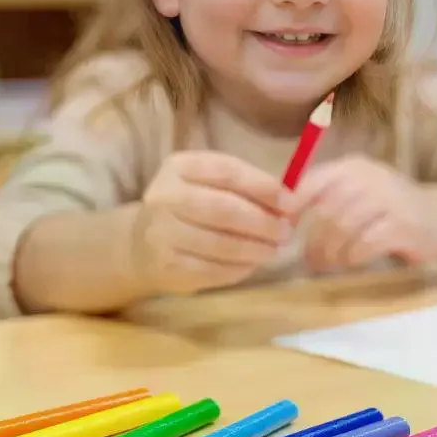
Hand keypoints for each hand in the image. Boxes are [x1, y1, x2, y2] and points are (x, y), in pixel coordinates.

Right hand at [135, 151, 290, 294]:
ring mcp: (162, 234)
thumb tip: (293, 201)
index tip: (290, 202)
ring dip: (255, 249)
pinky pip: (213, 270)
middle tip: (285, 232)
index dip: (263, 187)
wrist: (143, 244)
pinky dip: (239, 268)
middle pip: (223, 209)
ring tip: (274, 250)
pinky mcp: (167, 267)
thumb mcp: (211, 184)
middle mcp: (165, 197)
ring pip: (220, 244)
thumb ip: (248, 188)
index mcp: (179, 167)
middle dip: (262, 222)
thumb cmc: (190, 208)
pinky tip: (251, 264)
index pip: (227, 172)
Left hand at [290, 156, 436, 272]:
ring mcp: (390, 199)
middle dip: (314, 240)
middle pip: (326, 210)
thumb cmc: (388, 209)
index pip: (311, 182)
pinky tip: (354, 262)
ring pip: (343, 227)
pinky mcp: (404, 224)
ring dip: (332, 252)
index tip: (284, 231)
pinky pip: (366, 242)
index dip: (292, 207)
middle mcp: (370, 177)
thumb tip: (280, 217)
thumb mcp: (356, 193)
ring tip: (330, 265)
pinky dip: (354, 256)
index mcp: (352, 167)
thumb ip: (324, 197)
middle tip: (311, 261)